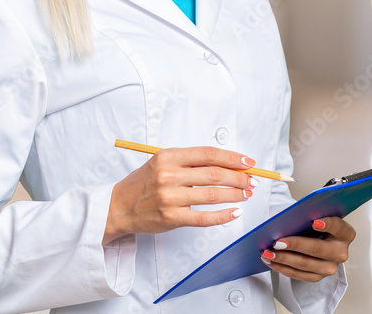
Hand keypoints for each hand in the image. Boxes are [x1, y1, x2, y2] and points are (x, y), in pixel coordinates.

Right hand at [103, 146, 256, 244]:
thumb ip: (191, 162)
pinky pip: (204, 217)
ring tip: (246, 194)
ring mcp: (170, 198)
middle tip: (252, 180)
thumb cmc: (145, 183)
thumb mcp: (163, 162)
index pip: (209, 154)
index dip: (232, 157)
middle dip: (239, 177)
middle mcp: (169, 175)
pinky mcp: (171, 218)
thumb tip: (228, 164)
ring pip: (212, 194)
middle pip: (214, 174)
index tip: (248, 162)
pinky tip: (235, 212)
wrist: (119, 207)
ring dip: (235, 194)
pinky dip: (223, 215)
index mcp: (169, 157)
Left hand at [260, 217, 355, 282]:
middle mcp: (341, 252)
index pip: (338, 226)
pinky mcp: (318, 276)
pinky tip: (272, 261)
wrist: (319, 241)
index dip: (327, 224)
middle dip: (294, 245)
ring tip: (267, 252)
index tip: (314, 221)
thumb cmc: (317, 226)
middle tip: (277, 242)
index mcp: (345, 233)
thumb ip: (310, 216)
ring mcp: (330, 267)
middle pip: (316, 248)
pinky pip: (298, 275)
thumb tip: (290, 219)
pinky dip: (283, 268)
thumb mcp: (318, 217)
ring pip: (304, 264)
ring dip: (283, 258)